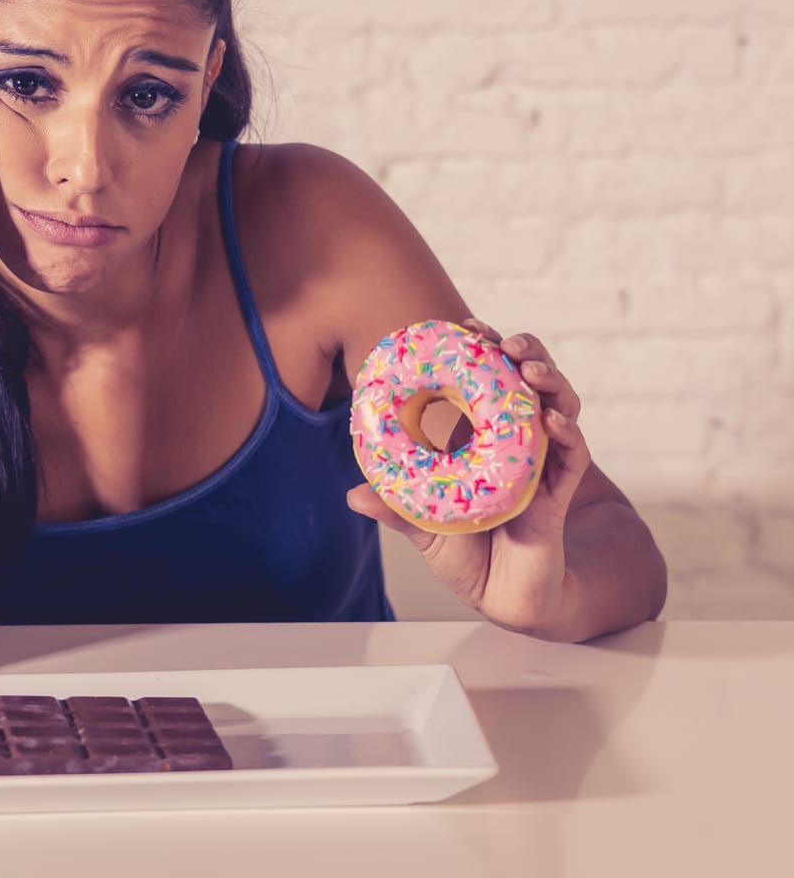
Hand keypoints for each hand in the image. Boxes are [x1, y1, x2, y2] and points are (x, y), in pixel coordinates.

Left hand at [347, 317, 592, 635]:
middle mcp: (514, 440)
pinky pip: (573, 454)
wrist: (504, 599)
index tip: (468, 328)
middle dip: (523, 352)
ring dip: (549, 382)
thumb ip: (396, 509)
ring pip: (557, 406)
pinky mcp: (560, 490)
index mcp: (480, 437)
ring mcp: (541, 461)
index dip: (482, 351)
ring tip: (531, 370)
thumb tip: (353, 496)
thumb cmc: (466, 554)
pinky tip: (553, 420)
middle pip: (528, 381)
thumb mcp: (424, 526)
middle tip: (505, 341)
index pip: (487, 381)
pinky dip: (567, 432)